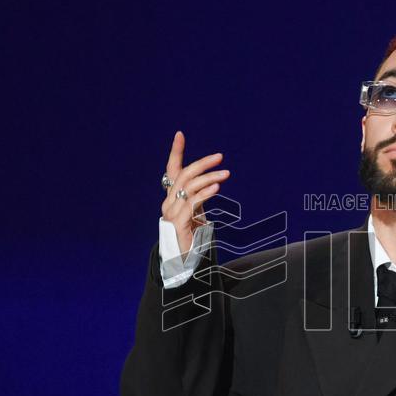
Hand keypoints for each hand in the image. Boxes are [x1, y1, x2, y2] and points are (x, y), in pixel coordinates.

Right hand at [161, 131, 229, 253]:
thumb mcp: (195, 211)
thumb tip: (211, 181)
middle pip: (184, 175)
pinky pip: (192, 203)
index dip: (176, 152)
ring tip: (226, 174)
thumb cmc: (191, 235)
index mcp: (173, 196)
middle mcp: (169, 201)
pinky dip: (205, 193)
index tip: (180, 134)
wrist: (183, 260)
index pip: (172, 170)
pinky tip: (216, 188)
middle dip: (203, 163)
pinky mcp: (179, 224)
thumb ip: (197, 196)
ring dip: (209, 178)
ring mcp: (172, 212)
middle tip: (220, 157)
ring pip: (189, 187)